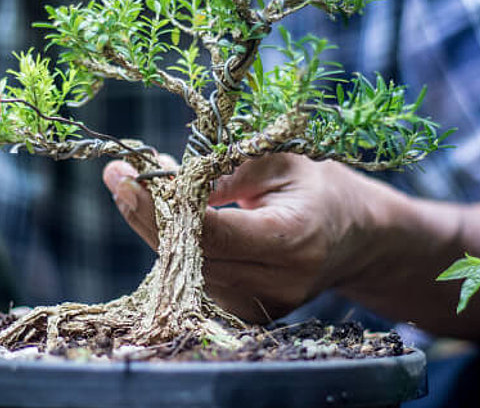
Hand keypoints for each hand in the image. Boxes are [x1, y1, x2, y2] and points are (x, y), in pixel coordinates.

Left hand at [103, 154, 399, 322]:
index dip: (162, 207)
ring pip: (186, 272)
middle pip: (190, 256)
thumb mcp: (280, 163)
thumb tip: (166, 181)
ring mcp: (262, 306)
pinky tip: (176, 221)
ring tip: (150, 190)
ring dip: (159, 231)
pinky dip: (179, 250)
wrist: (358, 238)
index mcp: (293, 238)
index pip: (212, 232)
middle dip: (149, 215)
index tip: (124, 175)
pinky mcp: (249, 316)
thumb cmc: (319, 190)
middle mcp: (278, 282)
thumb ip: (225, 172)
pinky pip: (197, 282)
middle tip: (122, 176)